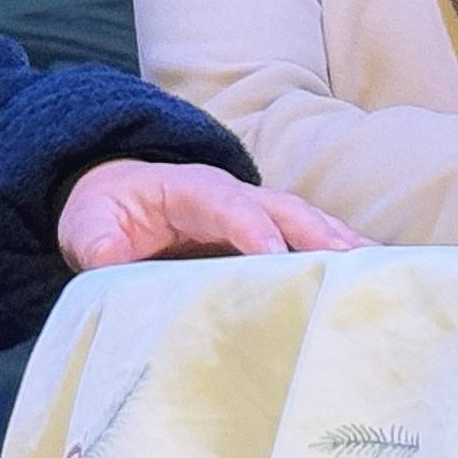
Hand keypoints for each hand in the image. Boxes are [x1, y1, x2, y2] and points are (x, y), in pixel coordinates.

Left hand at [54, 160, 368, 270]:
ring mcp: (248, 212)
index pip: (226, 203)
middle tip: (347, 259)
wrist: (112, 196)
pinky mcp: (258, 234)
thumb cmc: (103, 211)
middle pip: (279, 206)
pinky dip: (333, 250)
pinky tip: (363, 269)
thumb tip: (109, 256)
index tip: (274, 257)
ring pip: (300, 220)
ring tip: (372, 265)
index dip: (251, 227)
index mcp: (188, 188)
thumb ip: (95, 240)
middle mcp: (228, 195)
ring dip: (335, 240)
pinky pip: (301, 238)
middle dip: (313, 229)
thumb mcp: (85, 224)